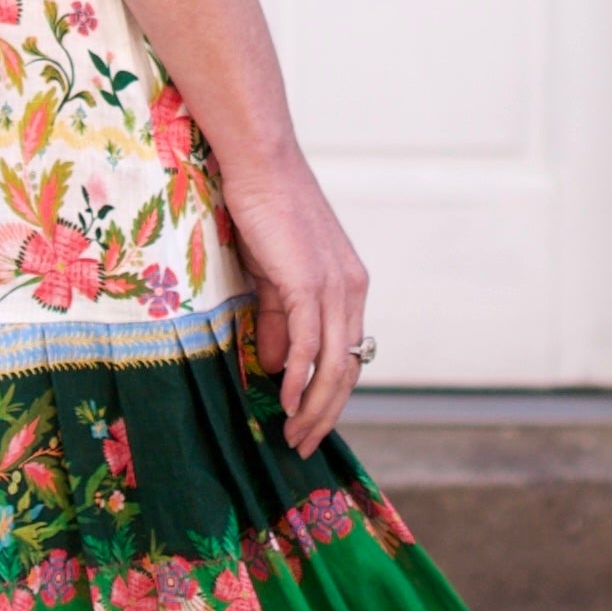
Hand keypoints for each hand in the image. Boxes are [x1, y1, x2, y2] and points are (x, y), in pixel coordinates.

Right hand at [219, 148, 368, 457]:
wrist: (261, 166)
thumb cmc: (263, 212)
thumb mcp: (271, 276)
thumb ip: (276, 320)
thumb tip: (275, 367)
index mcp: (347, 288)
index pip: (347, 355)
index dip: (331, 396)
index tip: (309, 425)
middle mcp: (350, 291)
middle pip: (347, 369)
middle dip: (326, 414)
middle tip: (302, 444)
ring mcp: (334, 288)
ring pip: (332, 364)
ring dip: (313, 406)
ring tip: (293, 434)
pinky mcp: (309, 283)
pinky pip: (309, 344)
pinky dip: (298, 377)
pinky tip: (285, 401)